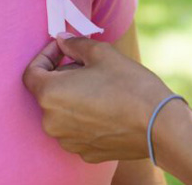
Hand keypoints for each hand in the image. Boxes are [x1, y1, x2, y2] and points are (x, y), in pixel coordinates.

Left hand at [22, 36, 174, 162]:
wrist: (159, 125)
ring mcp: (67, 141)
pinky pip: (76, 129)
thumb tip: (62, 40)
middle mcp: (52, 122)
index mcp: (50, 94)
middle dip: (63, 75)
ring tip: (100, 86)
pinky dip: (85, 117)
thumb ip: (75, 44)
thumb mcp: (102, 53)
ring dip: (73, 97)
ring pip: (62, 112)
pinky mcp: (84, 152)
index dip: (44, 56)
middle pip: (48, 93)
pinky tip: (107, 107)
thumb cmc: (130, 85)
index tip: (61, 48)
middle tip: (87, 64)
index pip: (31, 72)